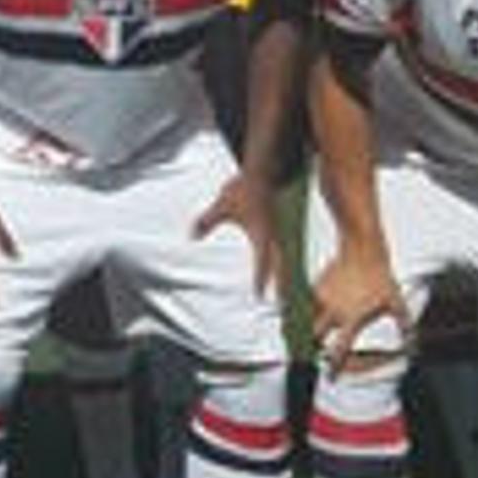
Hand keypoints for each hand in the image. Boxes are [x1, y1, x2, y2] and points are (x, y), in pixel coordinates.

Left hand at [189, 171, 283, 301]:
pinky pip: (284, 250)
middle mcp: (274, 236)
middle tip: (282, 306)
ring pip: (285, 260)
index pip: (263, 263)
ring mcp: (280, 232)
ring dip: (285, 278)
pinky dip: (284, 264)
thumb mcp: (221, 206)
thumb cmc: (242, 189)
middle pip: (281, 267)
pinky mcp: (281, 228)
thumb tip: (192, 236)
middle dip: (281, 287)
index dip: (261, 280)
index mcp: (262, 234)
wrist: (262, 171)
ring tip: (286, 296)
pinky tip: (283, 272)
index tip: (259, 295)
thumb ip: (207, 222)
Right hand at [308, 243, 408, 373]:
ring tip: (298, 340)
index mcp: (352, 320)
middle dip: (311, 350)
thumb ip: (404, 326)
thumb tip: (413, 344)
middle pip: (314, 339)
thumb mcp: (396, 303)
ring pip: (303, 321)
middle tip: (312, 357)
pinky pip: (303, 304)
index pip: (340, 350)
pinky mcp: (315, 287)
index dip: (335, 367)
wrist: (362, 250)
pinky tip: (299, 316)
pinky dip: (300, 312)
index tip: (331, 377)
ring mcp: (322, 299)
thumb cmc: (381, 277)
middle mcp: (334, 312)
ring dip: (301, 332)